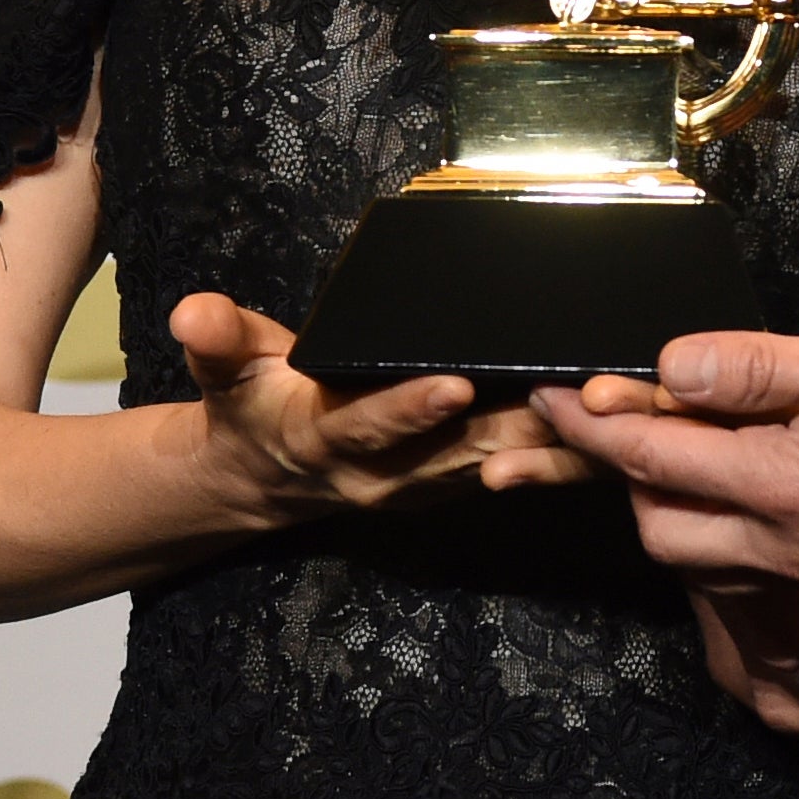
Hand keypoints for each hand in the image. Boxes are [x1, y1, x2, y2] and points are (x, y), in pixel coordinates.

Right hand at [170, 292, 584, 522]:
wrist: (264, 479)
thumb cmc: (255, 406)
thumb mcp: (226, 372)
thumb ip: (216, 341)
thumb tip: (192, 311)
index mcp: (328, 440)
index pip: (371, 426)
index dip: (411, 409)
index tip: (453, 385)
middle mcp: (384, 475)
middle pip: (457, 451)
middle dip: (515, 425)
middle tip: (570, 391)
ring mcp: (426, 486)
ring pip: (499, 465)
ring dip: (554, 441)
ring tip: (604, 403)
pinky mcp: (457, 484)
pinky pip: (515, 470)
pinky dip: (560, 451)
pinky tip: (606, 422)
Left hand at [534, 290, 798, 583]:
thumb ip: (754, 370)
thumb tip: (669, 366)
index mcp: (778, 487)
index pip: (653, 455)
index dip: (593, 422)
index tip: (552, 395)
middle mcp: (785, 545)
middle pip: (663, 529)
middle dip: (627, 479)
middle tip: (618, 419)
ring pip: (706, 558)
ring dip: (672, 509)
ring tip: (674, 452)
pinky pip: (752, 569)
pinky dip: (721, 531)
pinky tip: (741, 490)